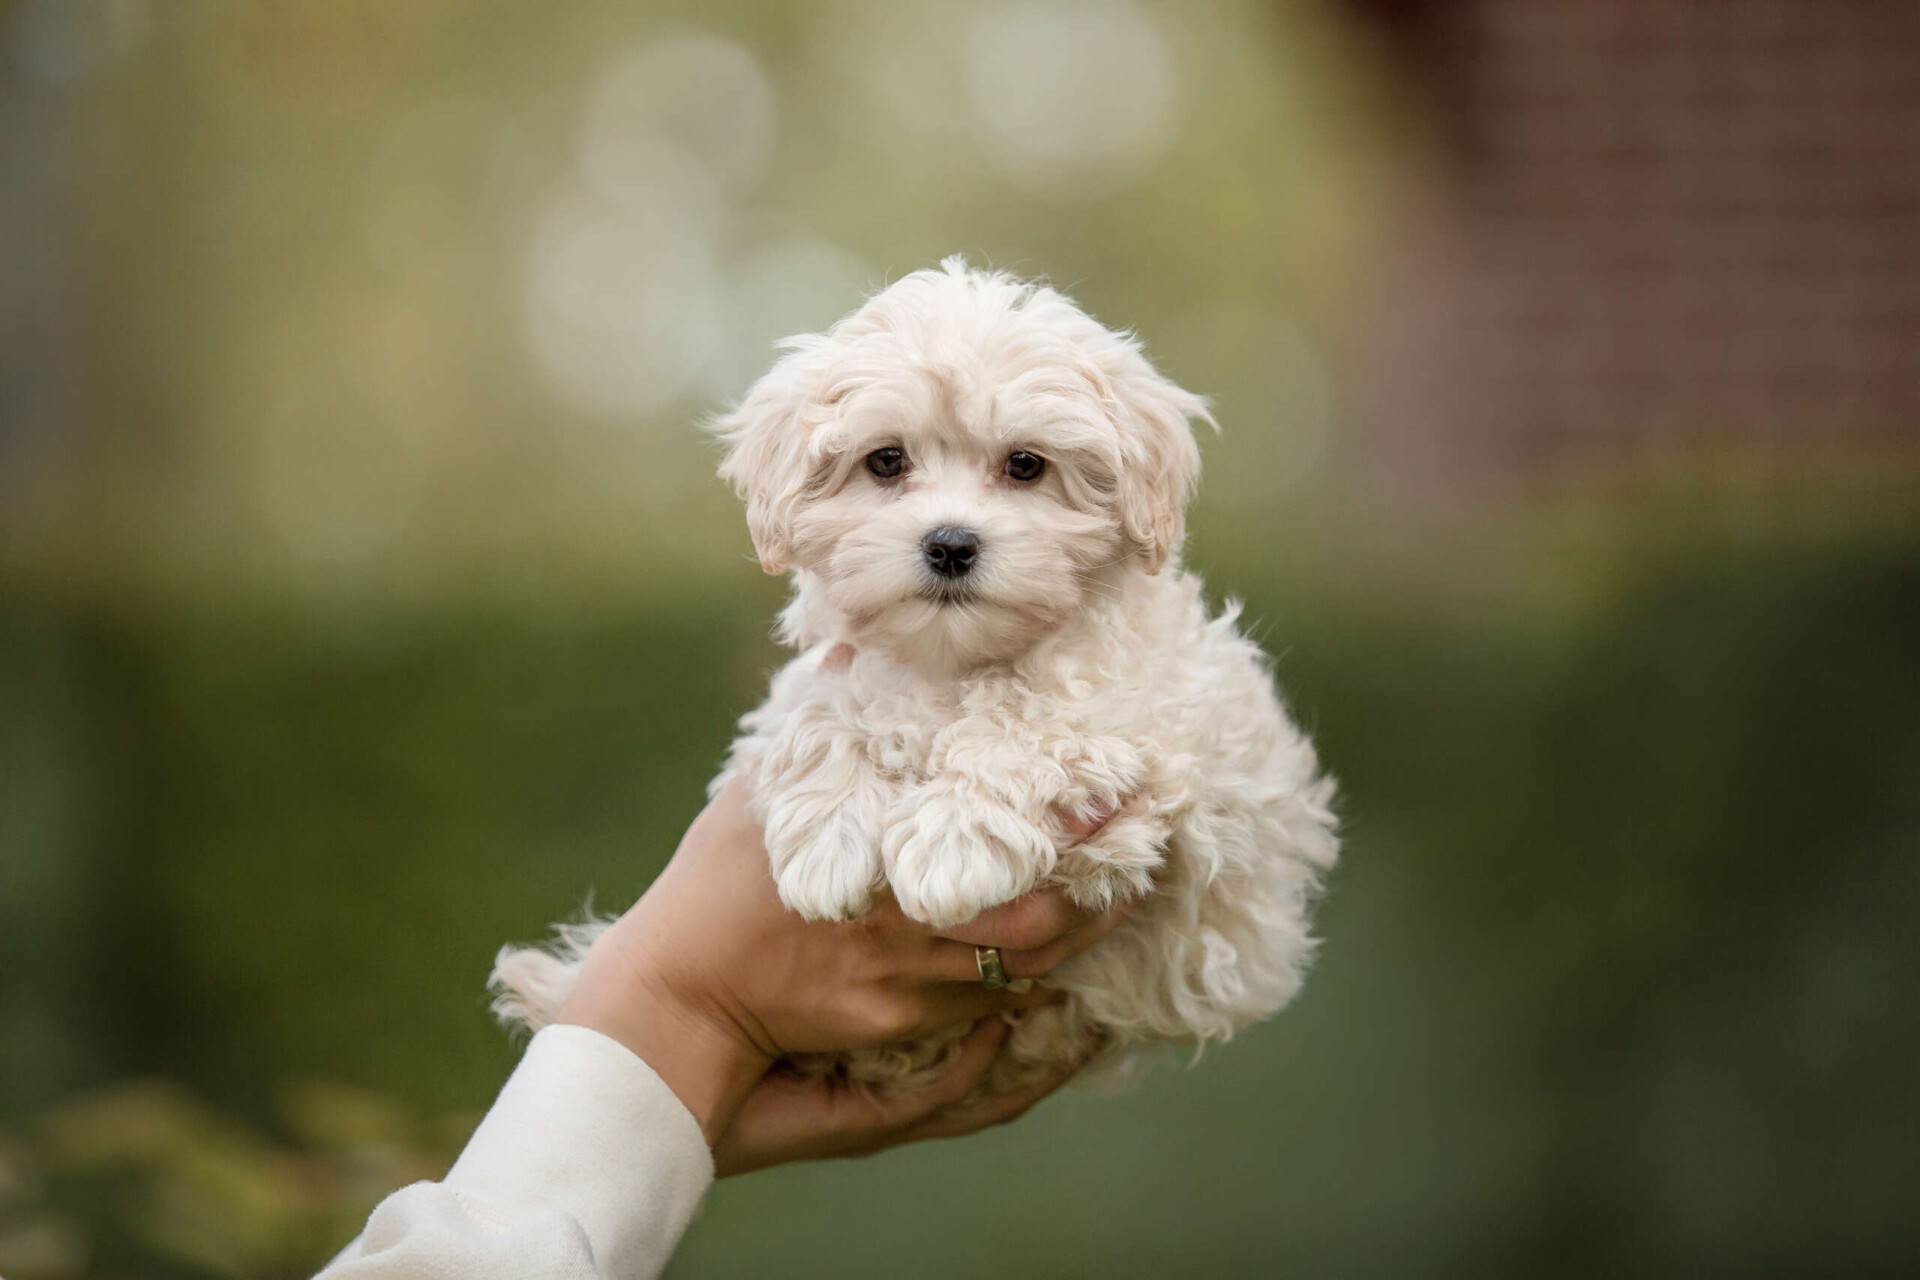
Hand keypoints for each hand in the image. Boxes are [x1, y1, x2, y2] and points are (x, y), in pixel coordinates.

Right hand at [555, 780, 1133, 1154]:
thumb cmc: (707, 895)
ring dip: (1080, 940)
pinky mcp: (896, 1032)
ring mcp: (904, 993)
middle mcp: (904, 936)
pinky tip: (1056, 958)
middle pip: (1040, 929)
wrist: (669, 1016)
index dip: (1077, 828)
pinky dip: (1029, 981)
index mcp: (879, 867)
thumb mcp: (756, 799)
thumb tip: (847, 644)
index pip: (1003, 847)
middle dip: (1105, 897)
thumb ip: (813, 725)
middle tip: (1145, 854)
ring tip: (1121, 898)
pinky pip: (986, 1011)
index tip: (1126, 791)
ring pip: (1024, 973)